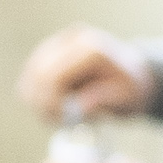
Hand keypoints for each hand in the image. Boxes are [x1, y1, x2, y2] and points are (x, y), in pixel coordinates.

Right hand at [18, 24, 153, 121]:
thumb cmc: (129, 89)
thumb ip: (102, 101)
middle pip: (37, 74)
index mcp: (90, 48)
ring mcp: (56, 43)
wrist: (132, 75)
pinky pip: (30, 78)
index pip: (54, 75)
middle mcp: (70, 40)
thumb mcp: (126, 98)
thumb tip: (78, 109)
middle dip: (42, 103)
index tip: (62, 121)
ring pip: (30, 77)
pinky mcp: (47, 53)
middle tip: (57, 122)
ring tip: (59, 116)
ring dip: (37, 101)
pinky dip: (37, 96)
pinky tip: (55, 107)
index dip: (51, 102)